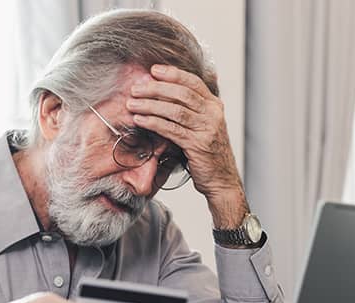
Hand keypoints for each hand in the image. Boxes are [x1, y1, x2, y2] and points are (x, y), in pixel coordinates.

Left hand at [127, 64, 248, 227]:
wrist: (222, 179)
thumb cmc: (208, 153)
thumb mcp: (204, 126)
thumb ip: (191, 109)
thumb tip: (165, 93)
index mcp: (214, 105)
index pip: (193, 82)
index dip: (173, 74)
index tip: (153, 70)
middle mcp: (213, 114)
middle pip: (182, 93)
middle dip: (156, 89)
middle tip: (137, 88)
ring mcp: (207, 129)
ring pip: (175, 110)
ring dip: (151, 105)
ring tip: (132, 103)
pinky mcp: (198, 145)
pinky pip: (172, 130)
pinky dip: (154, 123)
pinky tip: (140, 120)